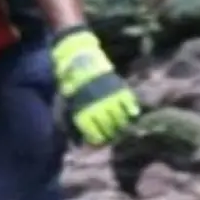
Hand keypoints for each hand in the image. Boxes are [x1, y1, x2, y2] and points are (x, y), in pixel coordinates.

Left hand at [51, 27, 140, 145]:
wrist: (79, 57)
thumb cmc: (70, 79)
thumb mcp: (66, 99)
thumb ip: (71, 116)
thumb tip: (74, 133)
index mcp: (83, 110)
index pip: (92, 133)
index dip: (96, 140)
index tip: (98, 143)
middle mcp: (97, 107)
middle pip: (108, 128)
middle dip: (110, 134)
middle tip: (113, 137)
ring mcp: (110, 98)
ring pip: (120, 119)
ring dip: (122, 125)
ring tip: (123, 128)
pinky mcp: (119, 88)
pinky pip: (129, 104)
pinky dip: (132, 111)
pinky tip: (132, 114)